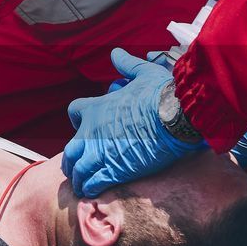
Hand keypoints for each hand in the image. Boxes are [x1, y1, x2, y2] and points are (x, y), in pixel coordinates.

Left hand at [63, 49, 202, 196]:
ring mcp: (100, 152)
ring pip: (77, 169)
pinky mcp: (113, 169)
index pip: (74, 112)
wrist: (176, 116)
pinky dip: (90, 188)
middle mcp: (91, 131)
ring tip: (82, 184)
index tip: (85, 128)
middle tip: (77, 167)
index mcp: (96, 108)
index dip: (79, 120)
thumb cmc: (162, 93)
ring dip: (78, 177)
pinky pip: (92, 182)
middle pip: (70, 149)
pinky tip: (92, 192)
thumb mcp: (143, 72)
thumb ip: (126, 65)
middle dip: (72, 159)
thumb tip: (116, 53)